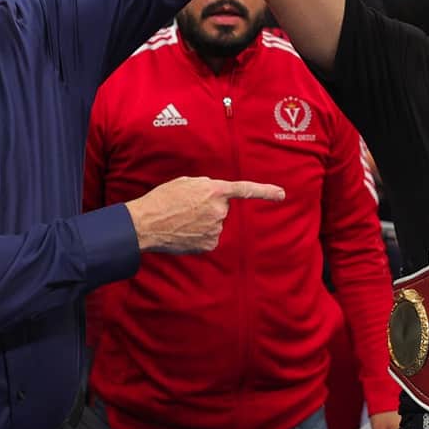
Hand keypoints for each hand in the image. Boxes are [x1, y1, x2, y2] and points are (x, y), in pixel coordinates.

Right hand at [125, 176, 285, 253]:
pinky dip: (199, 236)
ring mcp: (215, 229)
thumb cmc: (162, 200)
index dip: (265, 191)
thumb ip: (206, 186)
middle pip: (221, 208)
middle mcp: (219, 211)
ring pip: (214, 224)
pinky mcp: (209, 244)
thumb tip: (215, 194)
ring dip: (202, 222)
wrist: (146, 224)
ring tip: (181, 219)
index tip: (282, 194)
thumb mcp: (186, 183)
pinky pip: (209, 237)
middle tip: (186, 207)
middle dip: (208, 207)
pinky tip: (184, 232)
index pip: (245, 189)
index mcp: (215, 191)